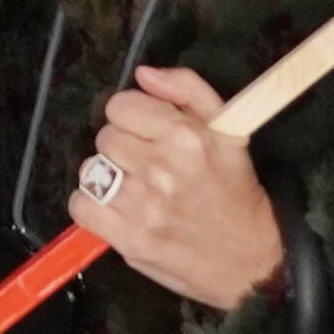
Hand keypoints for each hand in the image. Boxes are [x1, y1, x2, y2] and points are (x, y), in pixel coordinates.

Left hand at [75, 65, 285, 310]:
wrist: (252, 259)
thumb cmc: (236, 191)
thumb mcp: (228, 129)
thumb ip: (188, 89)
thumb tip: (143, 74)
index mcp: (185, 136)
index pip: (120, 106)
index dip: (132, 117)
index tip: (147, 133)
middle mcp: (161, 168)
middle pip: (105, 137)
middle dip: (122, 147)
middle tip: (146, 164)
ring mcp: (143, 206)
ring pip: (91, 170)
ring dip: (107, 177)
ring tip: (133, 187)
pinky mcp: (130, 239)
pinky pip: (81, 206)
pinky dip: (92, 207)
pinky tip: (116, 209)